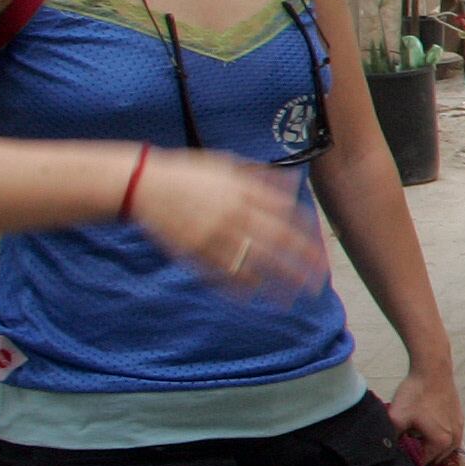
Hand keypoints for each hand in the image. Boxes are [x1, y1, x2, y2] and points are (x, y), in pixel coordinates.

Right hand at [129, 150, 330, 296]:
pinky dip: (240, 286)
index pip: (289, 215)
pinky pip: (222, 272)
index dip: (308, 236)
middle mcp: (236, 213)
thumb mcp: (227, 165)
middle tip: (318, 282)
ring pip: (255, 263)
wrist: (143, 183)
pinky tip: (254, 297)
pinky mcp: (196, 251)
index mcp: (246, 191)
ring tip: (292, 300)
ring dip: (276, 284)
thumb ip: (261, 176)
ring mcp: (216, 234)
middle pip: (278, 242)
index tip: (321, 252)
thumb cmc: (189, 174)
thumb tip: (293, 181)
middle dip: (302, 264)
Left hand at [387, 364, 464, 463]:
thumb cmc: (416, 394)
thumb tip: (388, 451)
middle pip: (437, 458)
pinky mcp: (460, 417)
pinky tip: (428, 425)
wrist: (432, 370)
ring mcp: (460, 427)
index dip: (410, 462)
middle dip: (423, 455)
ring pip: (446, 447)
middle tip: (407, 447)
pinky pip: (451, 435)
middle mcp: (455, 439)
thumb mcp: (396, 419)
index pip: (424, 463)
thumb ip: (392, 439)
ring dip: (433, 446)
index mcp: (441, 443)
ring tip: (417, 438)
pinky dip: (441, 435)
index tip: (400, 456)